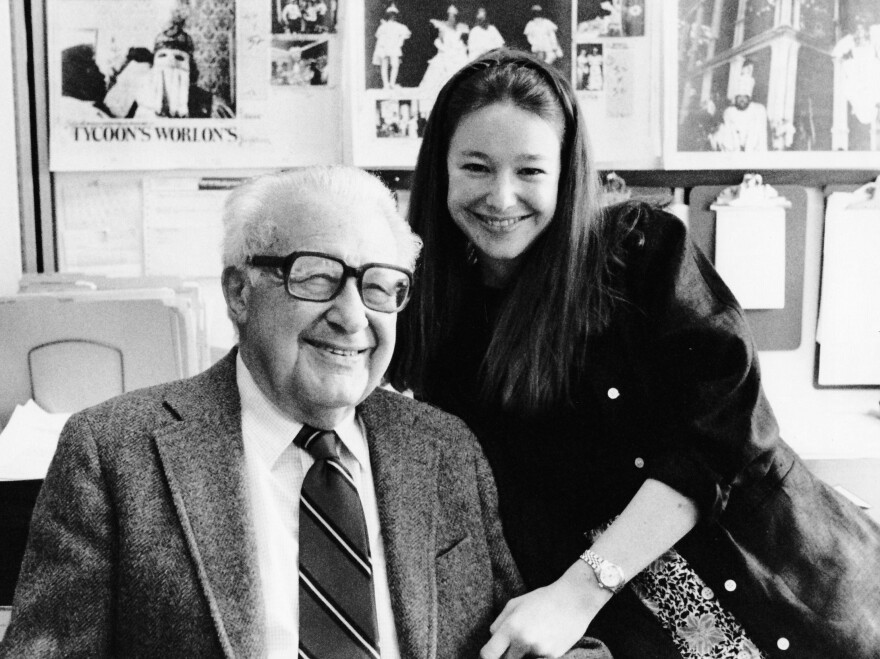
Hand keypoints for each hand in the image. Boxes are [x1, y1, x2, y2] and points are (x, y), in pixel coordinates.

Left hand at [479, 564, 610, 658]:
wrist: (575, 599)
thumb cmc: (543, 598)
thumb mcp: (515, 603)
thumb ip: (499, 623)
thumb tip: (492, 639)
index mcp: (511, 627)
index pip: (489, 654)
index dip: (486, 657)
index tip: (490, 654)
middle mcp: (523, 641)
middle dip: (506, 655)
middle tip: (512, 644)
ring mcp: (539, 651)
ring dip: (522, 655)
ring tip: (533, 636)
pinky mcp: (553, 657)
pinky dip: (537, 654)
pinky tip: (544, 639)